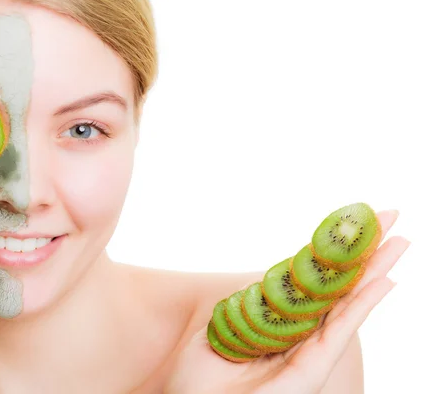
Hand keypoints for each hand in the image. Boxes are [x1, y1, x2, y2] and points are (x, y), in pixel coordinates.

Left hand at [165, 210, 408, 393]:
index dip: (329, 256)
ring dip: (374, 272)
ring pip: (346, 306)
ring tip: (400, 240)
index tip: (348, 225)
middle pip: (336, 291)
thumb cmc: (196, 379)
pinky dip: (362, 306)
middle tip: (390, 218)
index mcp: (277, 327)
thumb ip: (242, 309)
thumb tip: (264, 285)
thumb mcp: (217, 331)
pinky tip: (384, 281)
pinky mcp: (310, 373)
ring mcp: (306, 355)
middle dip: (364, 256)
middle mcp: (297, 338)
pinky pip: (339, 333)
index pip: (309, 285)